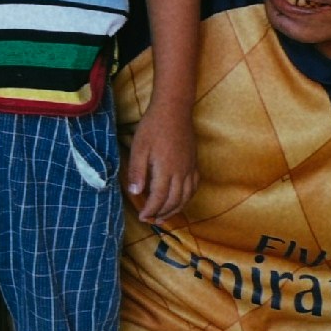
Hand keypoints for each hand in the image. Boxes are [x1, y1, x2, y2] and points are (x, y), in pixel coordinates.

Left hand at [121, 98, 193, 226]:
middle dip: (162, 214)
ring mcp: (190, 168)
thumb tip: (135, 193)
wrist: (174, 110)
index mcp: (166, 170)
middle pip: (174, 201)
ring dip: (175, 209)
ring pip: (186, 196)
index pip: (159, 198)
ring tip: (164, 216)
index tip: (142, 217)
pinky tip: (180, 200)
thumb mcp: (139, 148)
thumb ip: (137, 171)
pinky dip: (187, 198)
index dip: (150, 210)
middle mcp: (181, 172)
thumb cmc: (153, 127)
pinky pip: (194, 186)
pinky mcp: (194, 163)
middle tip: (150, 220)